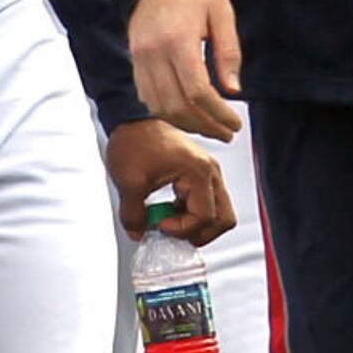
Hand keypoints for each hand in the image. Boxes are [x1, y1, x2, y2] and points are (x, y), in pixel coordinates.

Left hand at [104, 122, 232, 242]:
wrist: (132, 119)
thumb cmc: (134, 141)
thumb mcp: (128, 183)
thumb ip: (134, 215)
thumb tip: (139, 232)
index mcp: (198, 171)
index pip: (204, 217)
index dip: (182, 229)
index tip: (159, 226)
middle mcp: (209, 171)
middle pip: (223, 218)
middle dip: (199, 233)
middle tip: (174, 233)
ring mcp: (207, 172)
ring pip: (218, 212)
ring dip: (196, 224)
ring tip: (170, 222)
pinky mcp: (199, 173)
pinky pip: (207, 202)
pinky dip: (192, 213)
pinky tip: (169, 211)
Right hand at [128, 0, 245, 140]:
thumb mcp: (222, 13)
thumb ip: (228, 54)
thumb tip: (233, 91)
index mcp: (178, 39)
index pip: (198, 92)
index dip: (218, 114)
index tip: (235, 123)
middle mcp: (153, 52)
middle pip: (176, 106)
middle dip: (204, 125)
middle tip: (226, 132)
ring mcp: (139, 56)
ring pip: (158, 106)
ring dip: (184, 123)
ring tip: (208, 127)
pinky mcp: (134, 58)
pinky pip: (146, 95)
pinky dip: (165, 110)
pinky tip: (186, 113)